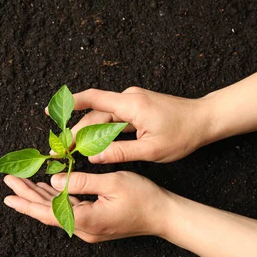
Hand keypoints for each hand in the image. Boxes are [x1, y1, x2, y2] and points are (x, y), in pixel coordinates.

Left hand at [2, 171, 170, 241]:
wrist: (164, 216)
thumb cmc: (143, 197)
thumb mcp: (112, 183)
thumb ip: (81, 182)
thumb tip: (54, 182)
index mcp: (86, 220)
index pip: (48, 212)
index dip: (26, 202)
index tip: (8, 194)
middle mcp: (84, 229)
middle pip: (48, 213)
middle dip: (27, 196)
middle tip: (10, 182)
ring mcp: (89, 229)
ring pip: (57, 212)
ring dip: (40, 197)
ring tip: (23, 184)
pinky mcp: (95, 225)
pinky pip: (69, 212)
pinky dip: (56, 200)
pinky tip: (47, 190)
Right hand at [58, 87, 210, 162]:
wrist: (205, 120)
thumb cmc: (183, 135)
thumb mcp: (151, 150)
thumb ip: (120, 152)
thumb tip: (94, 157)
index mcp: (131, 105)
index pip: (93, 99)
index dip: (69, 104)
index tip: (50, 111)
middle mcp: (129, 98)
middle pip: (95, 114)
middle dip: (76, 131)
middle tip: (61, 149)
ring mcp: (134, 101)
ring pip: (104, 117)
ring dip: (88, 132)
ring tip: (73, 150)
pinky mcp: (137, 107)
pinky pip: (114, 118)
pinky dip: (102, 130)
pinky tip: (93, 143)